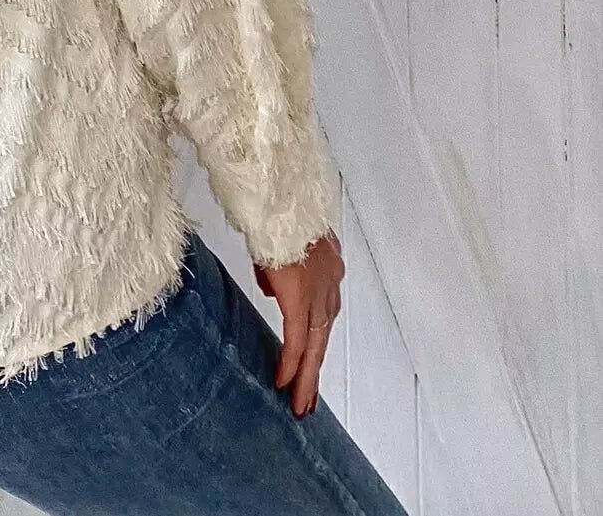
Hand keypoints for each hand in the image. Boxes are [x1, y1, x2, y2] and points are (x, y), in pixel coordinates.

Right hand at [252, 230, 343, 419]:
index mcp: (327, 267)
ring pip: (315, 345)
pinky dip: (292, 364)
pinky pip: (298, 341)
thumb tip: (273, 288)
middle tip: (308, 399)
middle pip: (322, 336)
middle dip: (315, 368)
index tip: (309, 356)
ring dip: (307, 376)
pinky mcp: (301, 301)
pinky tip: (285, 382)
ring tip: (299, 402)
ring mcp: (318, 294)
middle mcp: (330, 285)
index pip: (322, 311)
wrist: (280, 199)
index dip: (315, 337)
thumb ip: (281, 268)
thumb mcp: (280, 241)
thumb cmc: (277, 211)